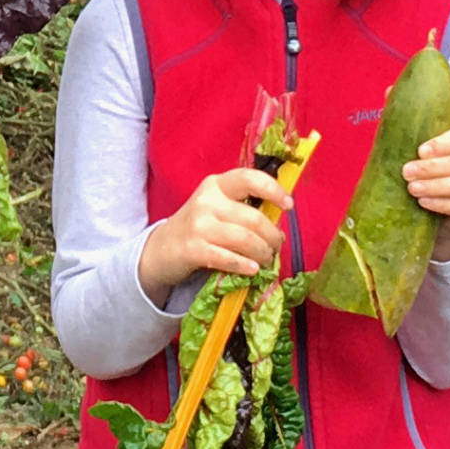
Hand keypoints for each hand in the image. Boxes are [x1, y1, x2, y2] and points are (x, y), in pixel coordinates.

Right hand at [136, 170, 286, 300]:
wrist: (161, 249)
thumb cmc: (198, 228)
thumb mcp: (216, 208)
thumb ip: (242, 208)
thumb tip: (277, 222)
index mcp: (216, 185)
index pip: (250, 179)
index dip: (273, 190)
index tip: (288, 206)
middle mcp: (207, 200)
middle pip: (253, 218)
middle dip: (272, 236)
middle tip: (276, 246)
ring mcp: (199, 224)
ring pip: (245, 239)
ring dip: (262, 253)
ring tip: (266, 259)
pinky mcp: (193, 249)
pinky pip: (228, 258)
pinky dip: (245, 265)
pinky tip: (253, 269)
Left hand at [400, 122, 449, 259]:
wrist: (448, 204)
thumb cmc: (437, 165)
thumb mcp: (426, 142)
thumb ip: (412, 116)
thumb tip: (390, 90)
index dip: (446, 143)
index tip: (420, 150)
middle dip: (434, 168)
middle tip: (406, 172)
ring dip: (438, 186)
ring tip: (412, 188)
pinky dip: (445, 205)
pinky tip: (425, 202)